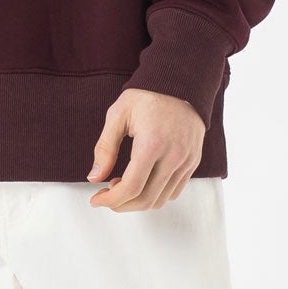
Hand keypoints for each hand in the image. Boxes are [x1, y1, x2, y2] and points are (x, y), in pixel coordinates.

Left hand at [87, 89, 203, 210]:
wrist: (180, 84)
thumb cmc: (147, 97)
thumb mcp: (118, 115)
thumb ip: (104, 148)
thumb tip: (94, 178)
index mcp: (152, 143)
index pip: (131, 187)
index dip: (111, 200)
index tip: (97, 199)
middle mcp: (174, 156)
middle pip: (146, 199)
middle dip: (121, 205)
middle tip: (107, 196)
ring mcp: (187, 161)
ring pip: (161, 200)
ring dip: (138, 201)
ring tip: (123, 184)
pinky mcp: (193, 162)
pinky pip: (174, 192)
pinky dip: (155, 195)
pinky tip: (142, 181)